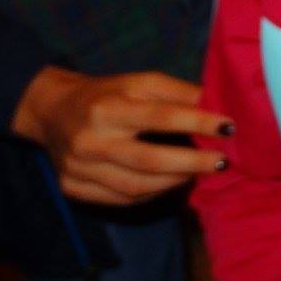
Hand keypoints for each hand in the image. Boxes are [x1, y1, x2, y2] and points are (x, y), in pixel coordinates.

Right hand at [10, 67, 230, 205]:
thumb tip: (217, 103)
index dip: (198, 122)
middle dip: (192, 163)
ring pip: (137, 186)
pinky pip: (121, 199)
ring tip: (201, 172)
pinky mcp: (72, 187)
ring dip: (176, 181)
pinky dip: (153, 193)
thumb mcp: (139, 81)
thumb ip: (178, 92)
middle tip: (222, 162)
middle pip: (149, 160)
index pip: (161, 117)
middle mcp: (91, 140)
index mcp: (108, 108)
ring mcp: (79, 168)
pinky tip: (172, 182)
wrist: (51, 110)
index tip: (229, 127)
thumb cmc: (106, 93)